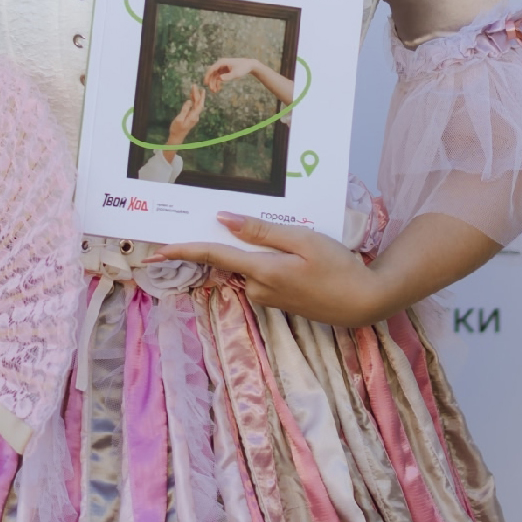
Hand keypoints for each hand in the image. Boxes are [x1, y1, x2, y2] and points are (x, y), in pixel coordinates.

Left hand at [147, 212, 384, 326]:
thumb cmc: (338, 266)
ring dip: (256, 251)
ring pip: (248, 266)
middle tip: (235, 223)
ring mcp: (267, 298)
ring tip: (294, 241)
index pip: (213, 256)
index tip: (157, 251)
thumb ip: (261, 231)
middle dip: (228, 241)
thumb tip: (223, 220)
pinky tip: (295, 256)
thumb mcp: (303, 240)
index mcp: (261, 271)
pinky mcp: (278, 301)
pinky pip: (261, 275)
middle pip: (231, 258)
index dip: (184, 250)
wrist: (364, 302)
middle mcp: (257, 288)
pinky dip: (267, 261)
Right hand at [166, 84, 205, 147]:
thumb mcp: (179, 119)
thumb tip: (189, 101)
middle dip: (197, 94)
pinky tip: (190, 97)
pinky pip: (193, 107)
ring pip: (196, 105)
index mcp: (193, 116)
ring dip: (195, 97)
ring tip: (192, 89)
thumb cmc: (176, 129)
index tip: (202, 89)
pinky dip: (192, 101)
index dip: (201, 97)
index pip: (199, 105)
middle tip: (194, 86)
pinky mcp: (190, 117)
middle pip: (198, 103)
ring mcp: (193, 117)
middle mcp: (195, 116)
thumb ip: (185, 110)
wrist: (176, 137)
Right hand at [203, 58, 255, 93]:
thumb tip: (219, 79)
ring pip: (215, 76)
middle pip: (212, 73)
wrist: (249, 65)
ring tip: (214, 91)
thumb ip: (228, 76)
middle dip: (211, 82)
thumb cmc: (243, 68)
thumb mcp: (236, 73)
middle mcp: (220, 64)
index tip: (205, 83)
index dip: (207, 76)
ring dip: (214, 83)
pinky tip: (217, 89)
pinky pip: (219, 77)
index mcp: (222, 62)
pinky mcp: (224, 71)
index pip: (212, 69)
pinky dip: (218, 83)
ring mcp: (222, 68)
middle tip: (211, 90)